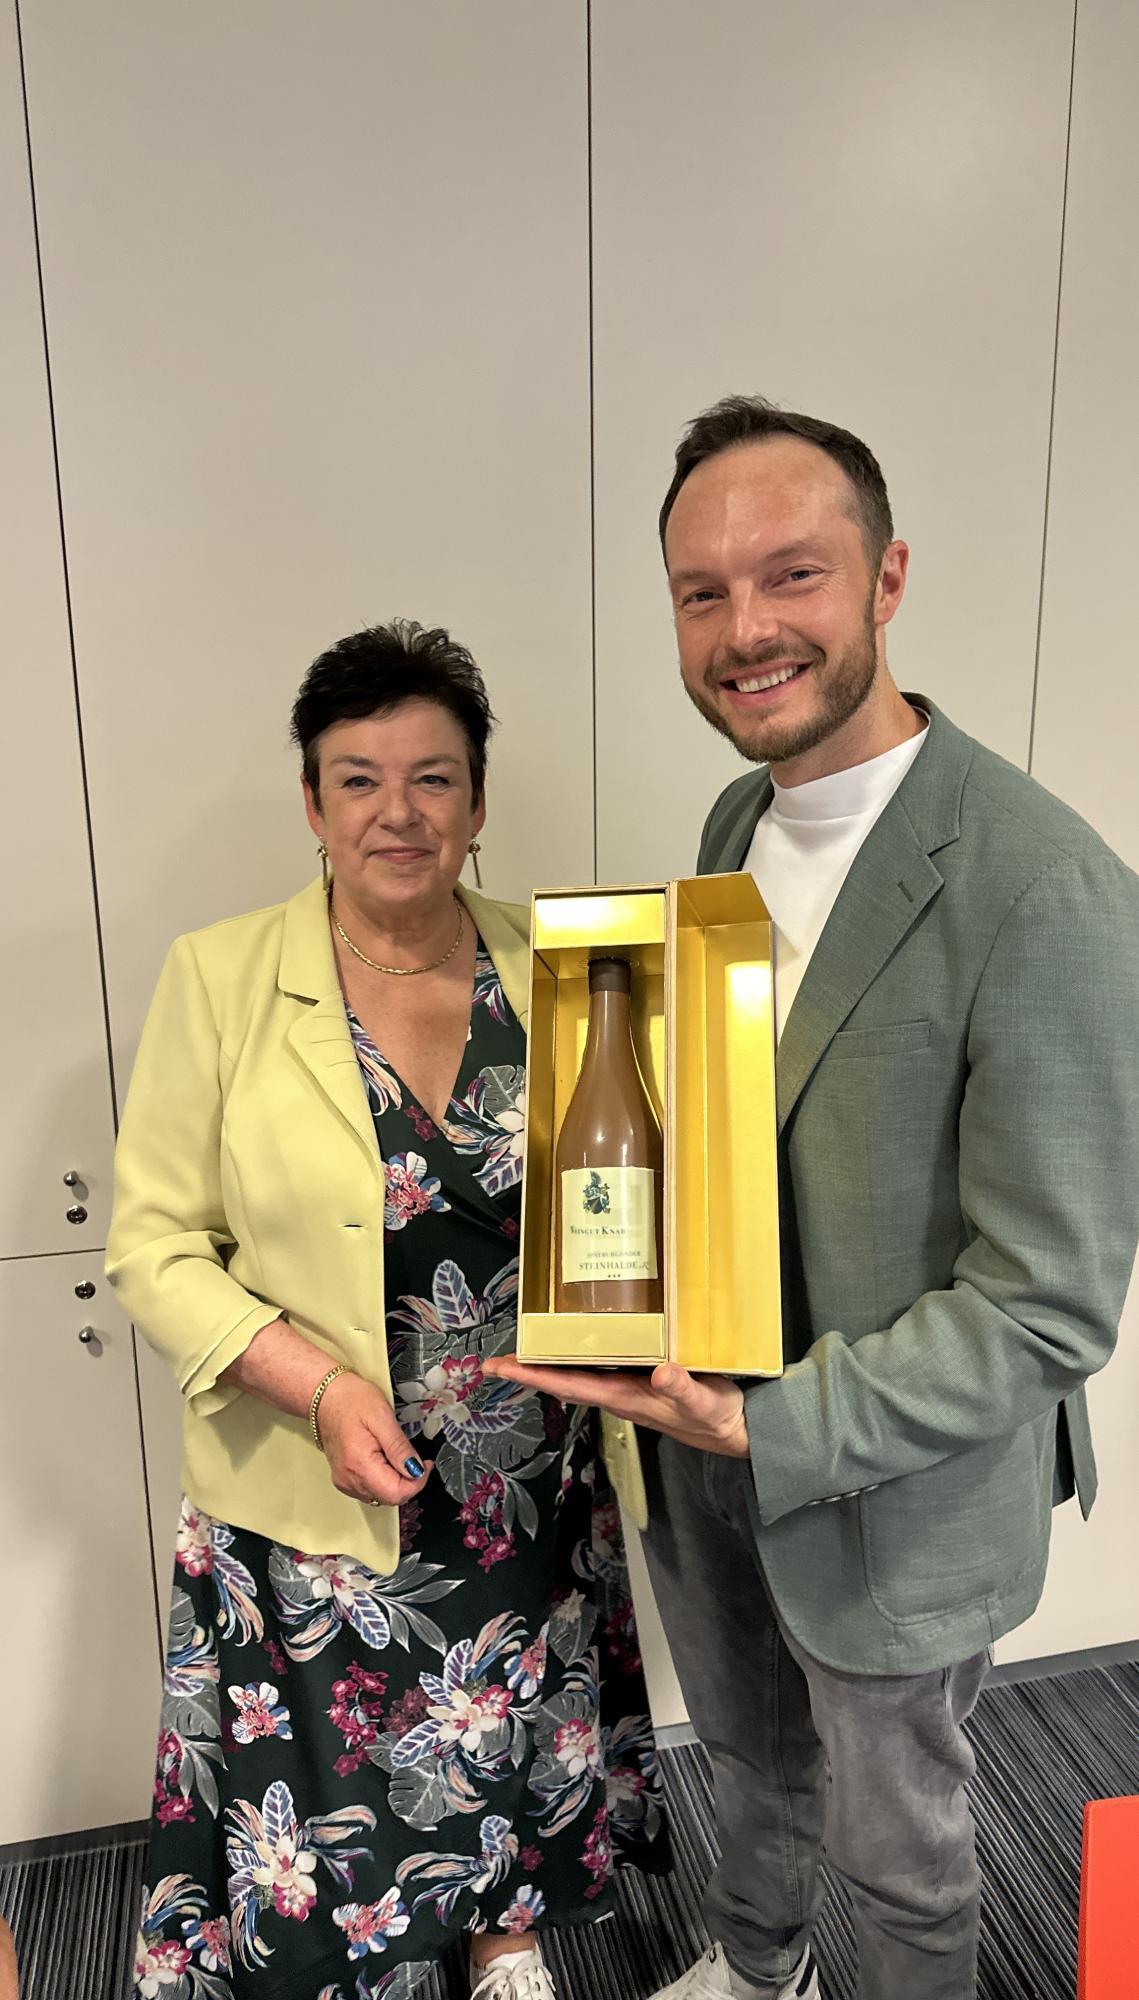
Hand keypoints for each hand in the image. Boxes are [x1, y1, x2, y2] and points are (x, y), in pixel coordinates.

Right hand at [316, 1371, 431, 1506]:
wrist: (325, 1397)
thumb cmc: (350, 1400)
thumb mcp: (382, 1416)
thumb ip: (399, 1447)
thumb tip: (415, 1470)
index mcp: (359, 1464)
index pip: (396, 1493)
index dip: (417, 1482)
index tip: (425, 1465)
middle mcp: (349, 1478)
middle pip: (389, 1497)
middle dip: (408, 1481)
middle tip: (412, 1456)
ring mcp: (344, 1481)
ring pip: (381, 1496)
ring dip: (395, 1480)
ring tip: (393, 1453)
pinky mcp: (343, 1479)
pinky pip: (370, 1489)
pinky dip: (383, 1479)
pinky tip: (383, 1459)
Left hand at [481, 1357, 748, 1456]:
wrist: (737, 1431)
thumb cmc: (718, 1417)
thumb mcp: (705, 1403)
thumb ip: (684, 1389)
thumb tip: (662, 1371)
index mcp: (626, 1397)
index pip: (570, 1385)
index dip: (535, 1375)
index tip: (501, 1367)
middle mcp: (619, 1394)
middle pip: (564, 1381)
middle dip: (530, 1371)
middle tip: (494, 1361)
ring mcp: (627, 1389)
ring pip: (578, 1376)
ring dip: (549, 1365)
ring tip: (523, 1350)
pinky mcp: (639, 1382)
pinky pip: (599, 1368)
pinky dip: (579, 1356)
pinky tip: (575, 1344)